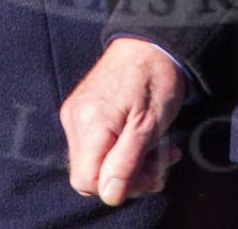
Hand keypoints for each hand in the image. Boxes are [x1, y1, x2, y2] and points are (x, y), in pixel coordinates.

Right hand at [61, 37, 188, 206]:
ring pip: (98, 162)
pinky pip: (98, 145)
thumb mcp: (149, 125)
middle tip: (161, 162)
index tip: (149, 173)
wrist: (150, 42)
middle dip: (129, 177)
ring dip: (132, 164)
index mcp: (90, 123)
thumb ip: (126, 162)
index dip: (118, 187)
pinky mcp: (84, 112)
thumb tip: (110, 195)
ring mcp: (77, 115)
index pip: (87, 181)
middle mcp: (75, 120)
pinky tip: (145, 140)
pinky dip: (123, 149)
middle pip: (92, 174)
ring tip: (160, 150)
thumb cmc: (154, 78)